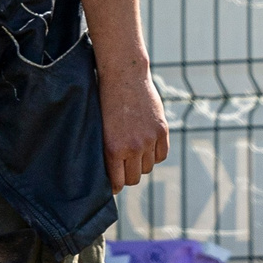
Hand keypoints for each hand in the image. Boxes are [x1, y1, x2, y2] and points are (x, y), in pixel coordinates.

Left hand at [100, 67, 168, 190]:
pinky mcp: (162, 130)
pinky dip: (155, 154)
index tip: (114, 185)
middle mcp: (133, 147)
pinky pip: (161, 155)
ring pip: (148, 167)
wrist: (123, 76)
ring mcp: (149, 139)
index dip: (115, 186)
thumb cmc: (105, 103)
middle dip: (128, 175)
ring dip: (141, 163)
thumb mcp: (101, 130)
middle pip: (134, 178)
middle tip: (123, 167)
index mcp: (113, 149)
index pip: (118, 182)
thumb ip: (108, 153)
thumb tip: (113, 176)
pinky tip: (146, 146)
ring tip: (133, 151)